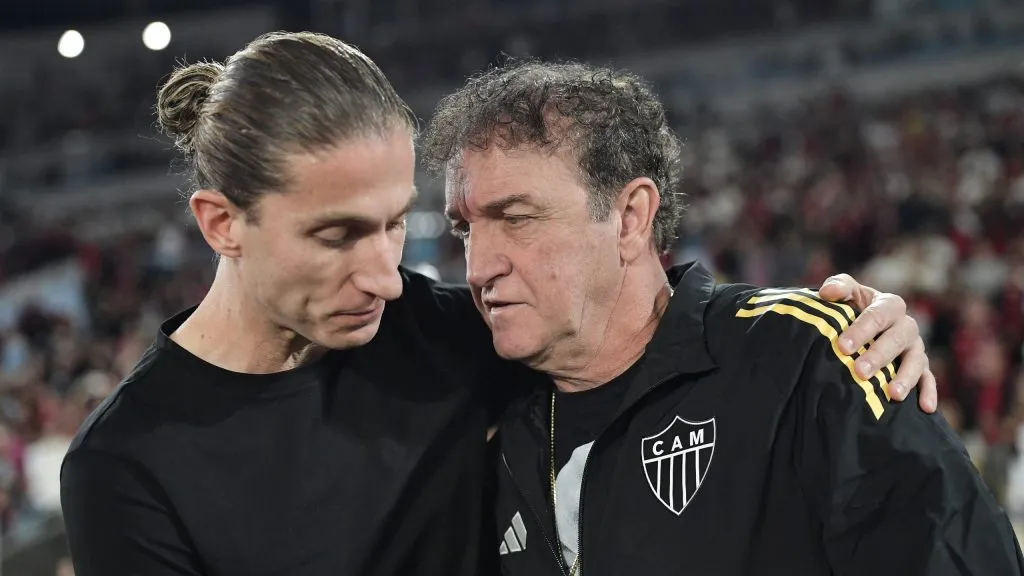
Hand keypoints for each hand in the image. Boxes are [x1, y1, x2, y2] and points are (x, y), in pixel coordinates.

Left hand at [817, 274, 936, 412]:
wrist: (864, 325)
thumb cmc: (853, 308)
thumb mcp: (848, 294)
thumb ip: (840, 287)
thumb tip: (828, 291)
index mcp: (889, 305)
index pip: (877, 316)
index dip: (861, 330)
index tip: (843, 346)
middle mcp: (906, 326)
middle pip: (896, 340)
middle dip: (878, 356)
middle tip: (859, 372)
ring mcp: (915, 347)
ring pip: (916, 361)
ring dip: (905, 377)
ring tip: (892, 394)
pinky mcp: (921, 367)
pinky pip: (929, 379)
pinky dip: (929, 392)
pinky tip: (926, 408)